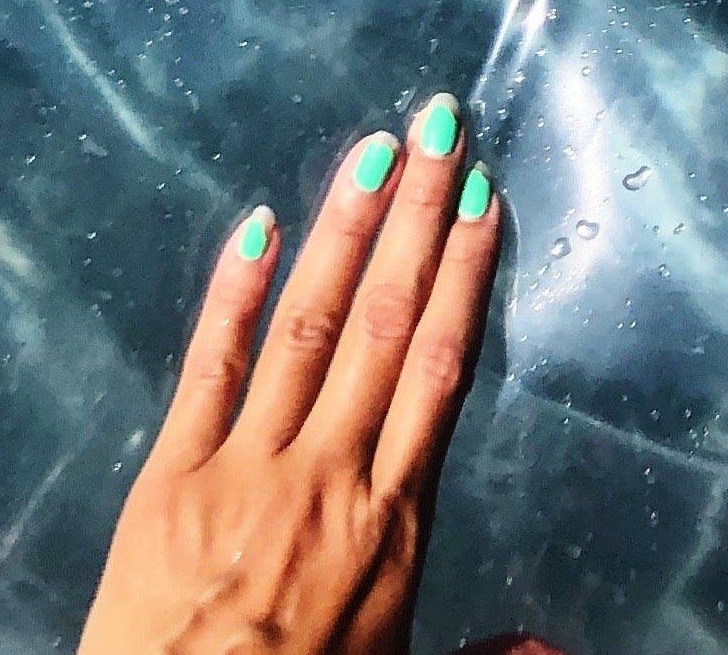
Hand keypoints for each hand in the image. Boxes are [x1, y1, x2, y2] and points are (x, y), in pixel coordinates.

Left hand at [80, 92, 507, 654]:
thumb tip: (555, 649)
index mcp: (393, 522)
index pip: (439, 368)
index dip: (462, 275)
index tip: (479, 197)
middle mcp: (331, 475)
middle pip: (387, 323)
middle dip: (415, 217)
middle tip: (438, 125)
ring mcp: (249, 469)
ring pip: (311, 327)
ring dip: (345, 231)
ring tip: (374, 149)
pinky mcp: (171, 479)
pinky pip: (208, 369)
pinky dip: (236, 293)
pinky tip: (259, 224)